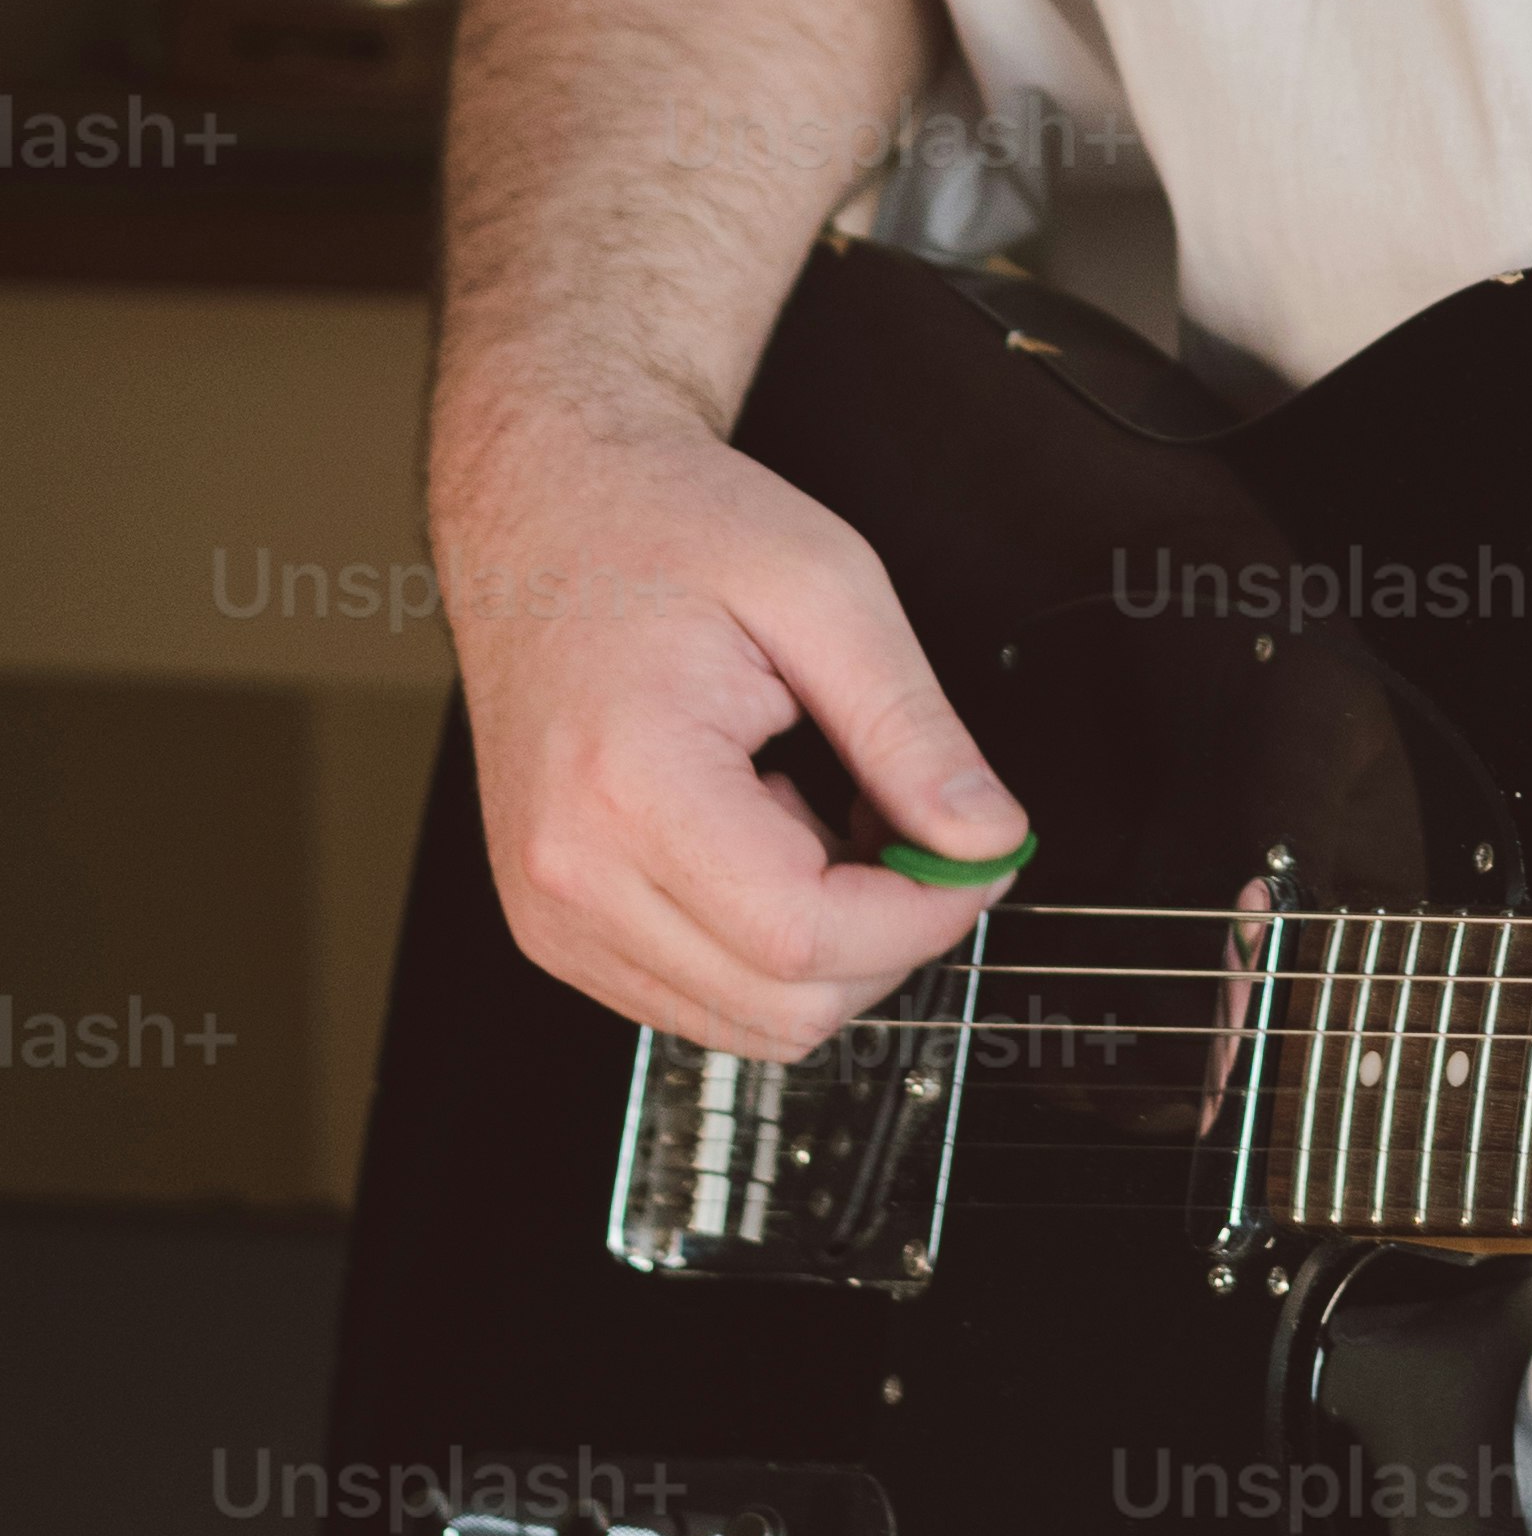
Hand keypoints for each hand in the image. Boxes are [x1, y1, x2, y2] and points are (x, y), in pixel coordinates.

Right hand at [444, 410, 1026, 1058]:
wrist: (543, 511)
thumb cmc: (661, 528)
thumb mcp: (826, 591)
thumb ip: (912, 731)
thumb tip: (986, 837)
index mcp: (627, 784)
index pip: (805, 938)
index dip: (927, 914)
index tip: (981, 856)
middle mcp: (568, 873)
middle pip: (784, 1008)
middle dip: (890, 937)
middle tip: (916, 827)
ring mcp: (551, 912)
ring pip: (748, 1024)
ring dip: (829, 945)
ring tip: (827, 814)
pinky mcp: (555, 925)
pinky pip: (699, 998)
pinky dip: (768, 945)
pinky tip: (774, 842)